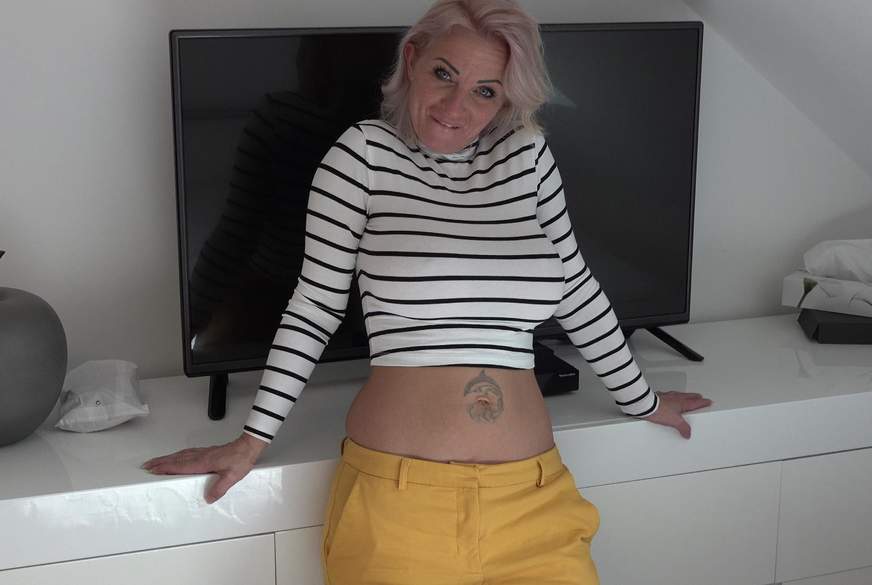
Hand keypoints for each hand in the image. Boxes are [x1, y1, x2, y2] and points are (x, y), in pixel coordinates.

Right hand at [141, 434, 267, 503]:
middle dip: (160, 462)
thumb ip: (219, 488)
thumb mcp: (232, 477)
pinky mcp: (206, 452)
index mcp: (203, 462)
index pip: (180, 466)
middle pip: (175, 459)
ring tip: (156, 462)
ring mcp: (202, 453)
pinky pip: (186, 453)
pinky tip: (175, 457)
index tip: (153, 470)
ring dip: (166, 458)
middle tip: (147, 466)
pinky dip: (176, 455)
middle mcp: (200, 456)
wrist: (247, 447)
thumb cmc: (240, 460)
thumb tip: (208, 498)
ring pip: (180, 455)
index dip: (165, 468)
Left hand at [643, 391, 711, 438]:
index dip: (703, 402)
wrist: (645, 406)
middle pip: (688, 396)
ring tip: (685, 398)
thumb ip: (683, 428)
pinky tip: (668, 401)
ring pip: (678, 395)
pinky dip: (671, 398)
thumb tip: (687, 433)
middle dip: (695, 397)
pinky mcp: (659, 397)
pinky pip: (668, 397)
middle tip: (699, 397)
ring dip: (683, 396)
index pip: (696, 402)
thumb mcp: (675, 421)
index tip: (708, 401)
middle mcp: (675, 398)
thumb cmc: (658, 410)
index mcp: (682, 402)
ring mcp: (666, 397)